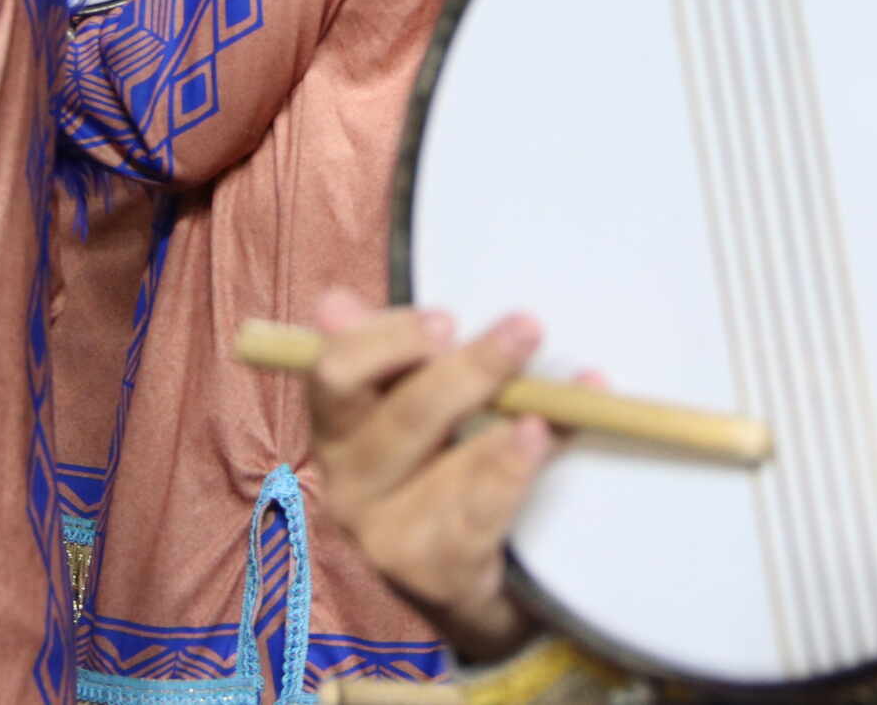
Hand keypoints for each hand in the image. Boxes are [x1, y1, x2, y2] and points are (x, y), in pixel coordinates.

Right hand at [306, 291, 554, 661]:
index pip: (336, 372)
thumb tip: (334, 304)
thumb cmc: (430, 456)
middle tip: (525, 330)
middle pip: (403, 418)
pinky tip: (539, 441)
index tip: (448, 319)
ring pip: (445, 473)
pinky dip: (513, 476)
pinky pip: (476, 519)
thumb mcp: (410, 396)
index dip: (388, 342)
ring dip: (501, 433)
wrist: (454, 566)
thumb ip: (387, 348)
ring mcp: (384, 534)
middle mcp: (347, 480)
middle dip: (469, 371)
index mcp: (336, 422)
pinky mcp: (433, 572)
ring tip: (541, 407)